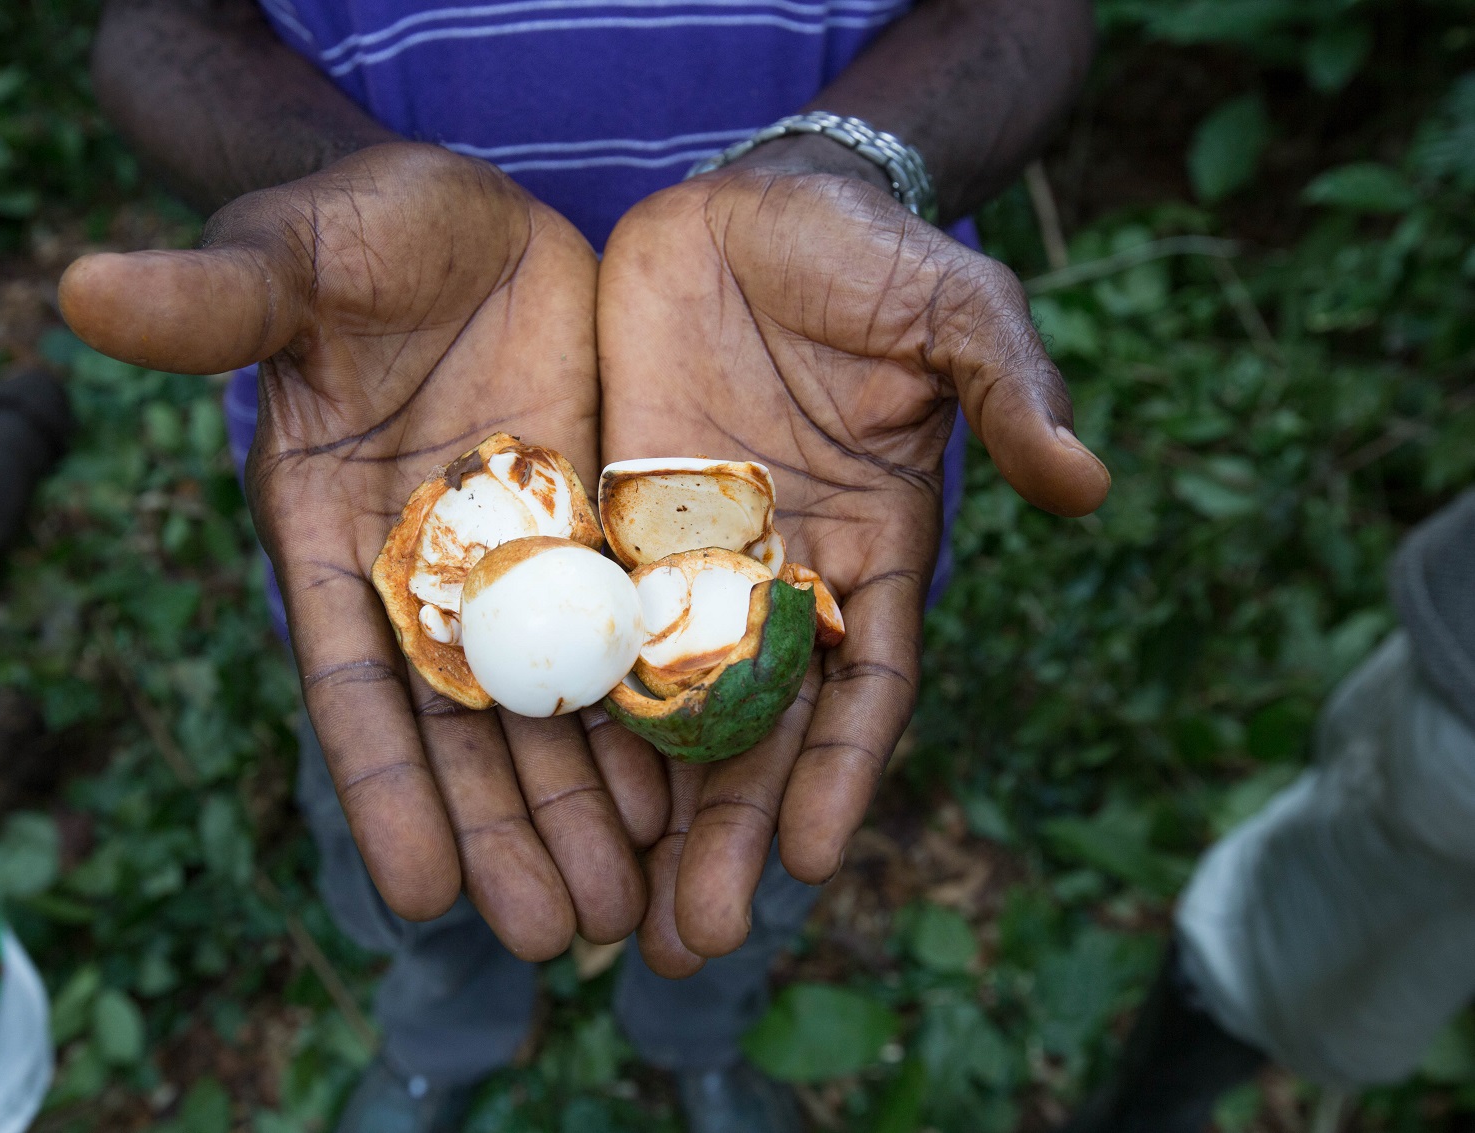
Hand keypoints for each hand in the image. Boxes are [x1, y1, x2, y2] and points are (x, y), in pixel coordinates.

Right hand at [60, 144, 666, 958]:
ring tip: (630, 904)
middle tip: (556, 936)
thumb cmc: (356, 228)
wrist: (461, 215)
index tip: (421, 897)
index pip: (354, 684)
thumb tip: (82, 287)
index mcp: (328, 533)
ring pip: (553, 703)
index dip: (387, 788)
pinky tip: (682, 796)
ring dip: (587, 805)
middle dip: (508, 829)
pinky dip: (645, 715)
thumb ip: (213, 299)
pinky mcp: (596, 526)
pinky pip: (622, 635)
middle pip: (468, 726)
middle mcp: (422, 571)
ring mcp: (516, 556)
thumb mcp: (290, 255)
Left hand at [596, 159, 1107, 975]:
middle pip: (752, 727)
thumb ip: (1010, 388)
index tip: (811, 860)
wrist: (761, 202)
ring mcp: (683, 550)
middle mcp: (775, 572)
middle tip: (691, 943)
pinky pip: (580, 618)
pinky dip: (565, 699)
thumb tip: (1085, 483)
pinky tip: (537, 781)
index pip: (861, 684)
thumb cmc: (872, 256)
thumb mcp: (955, 308)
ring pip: (657, 700)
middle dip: (728, 833)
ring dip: (638, 805)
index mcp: (871, 547)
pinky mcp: (603, 512)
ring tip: (605, 909)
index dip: (840, 770)